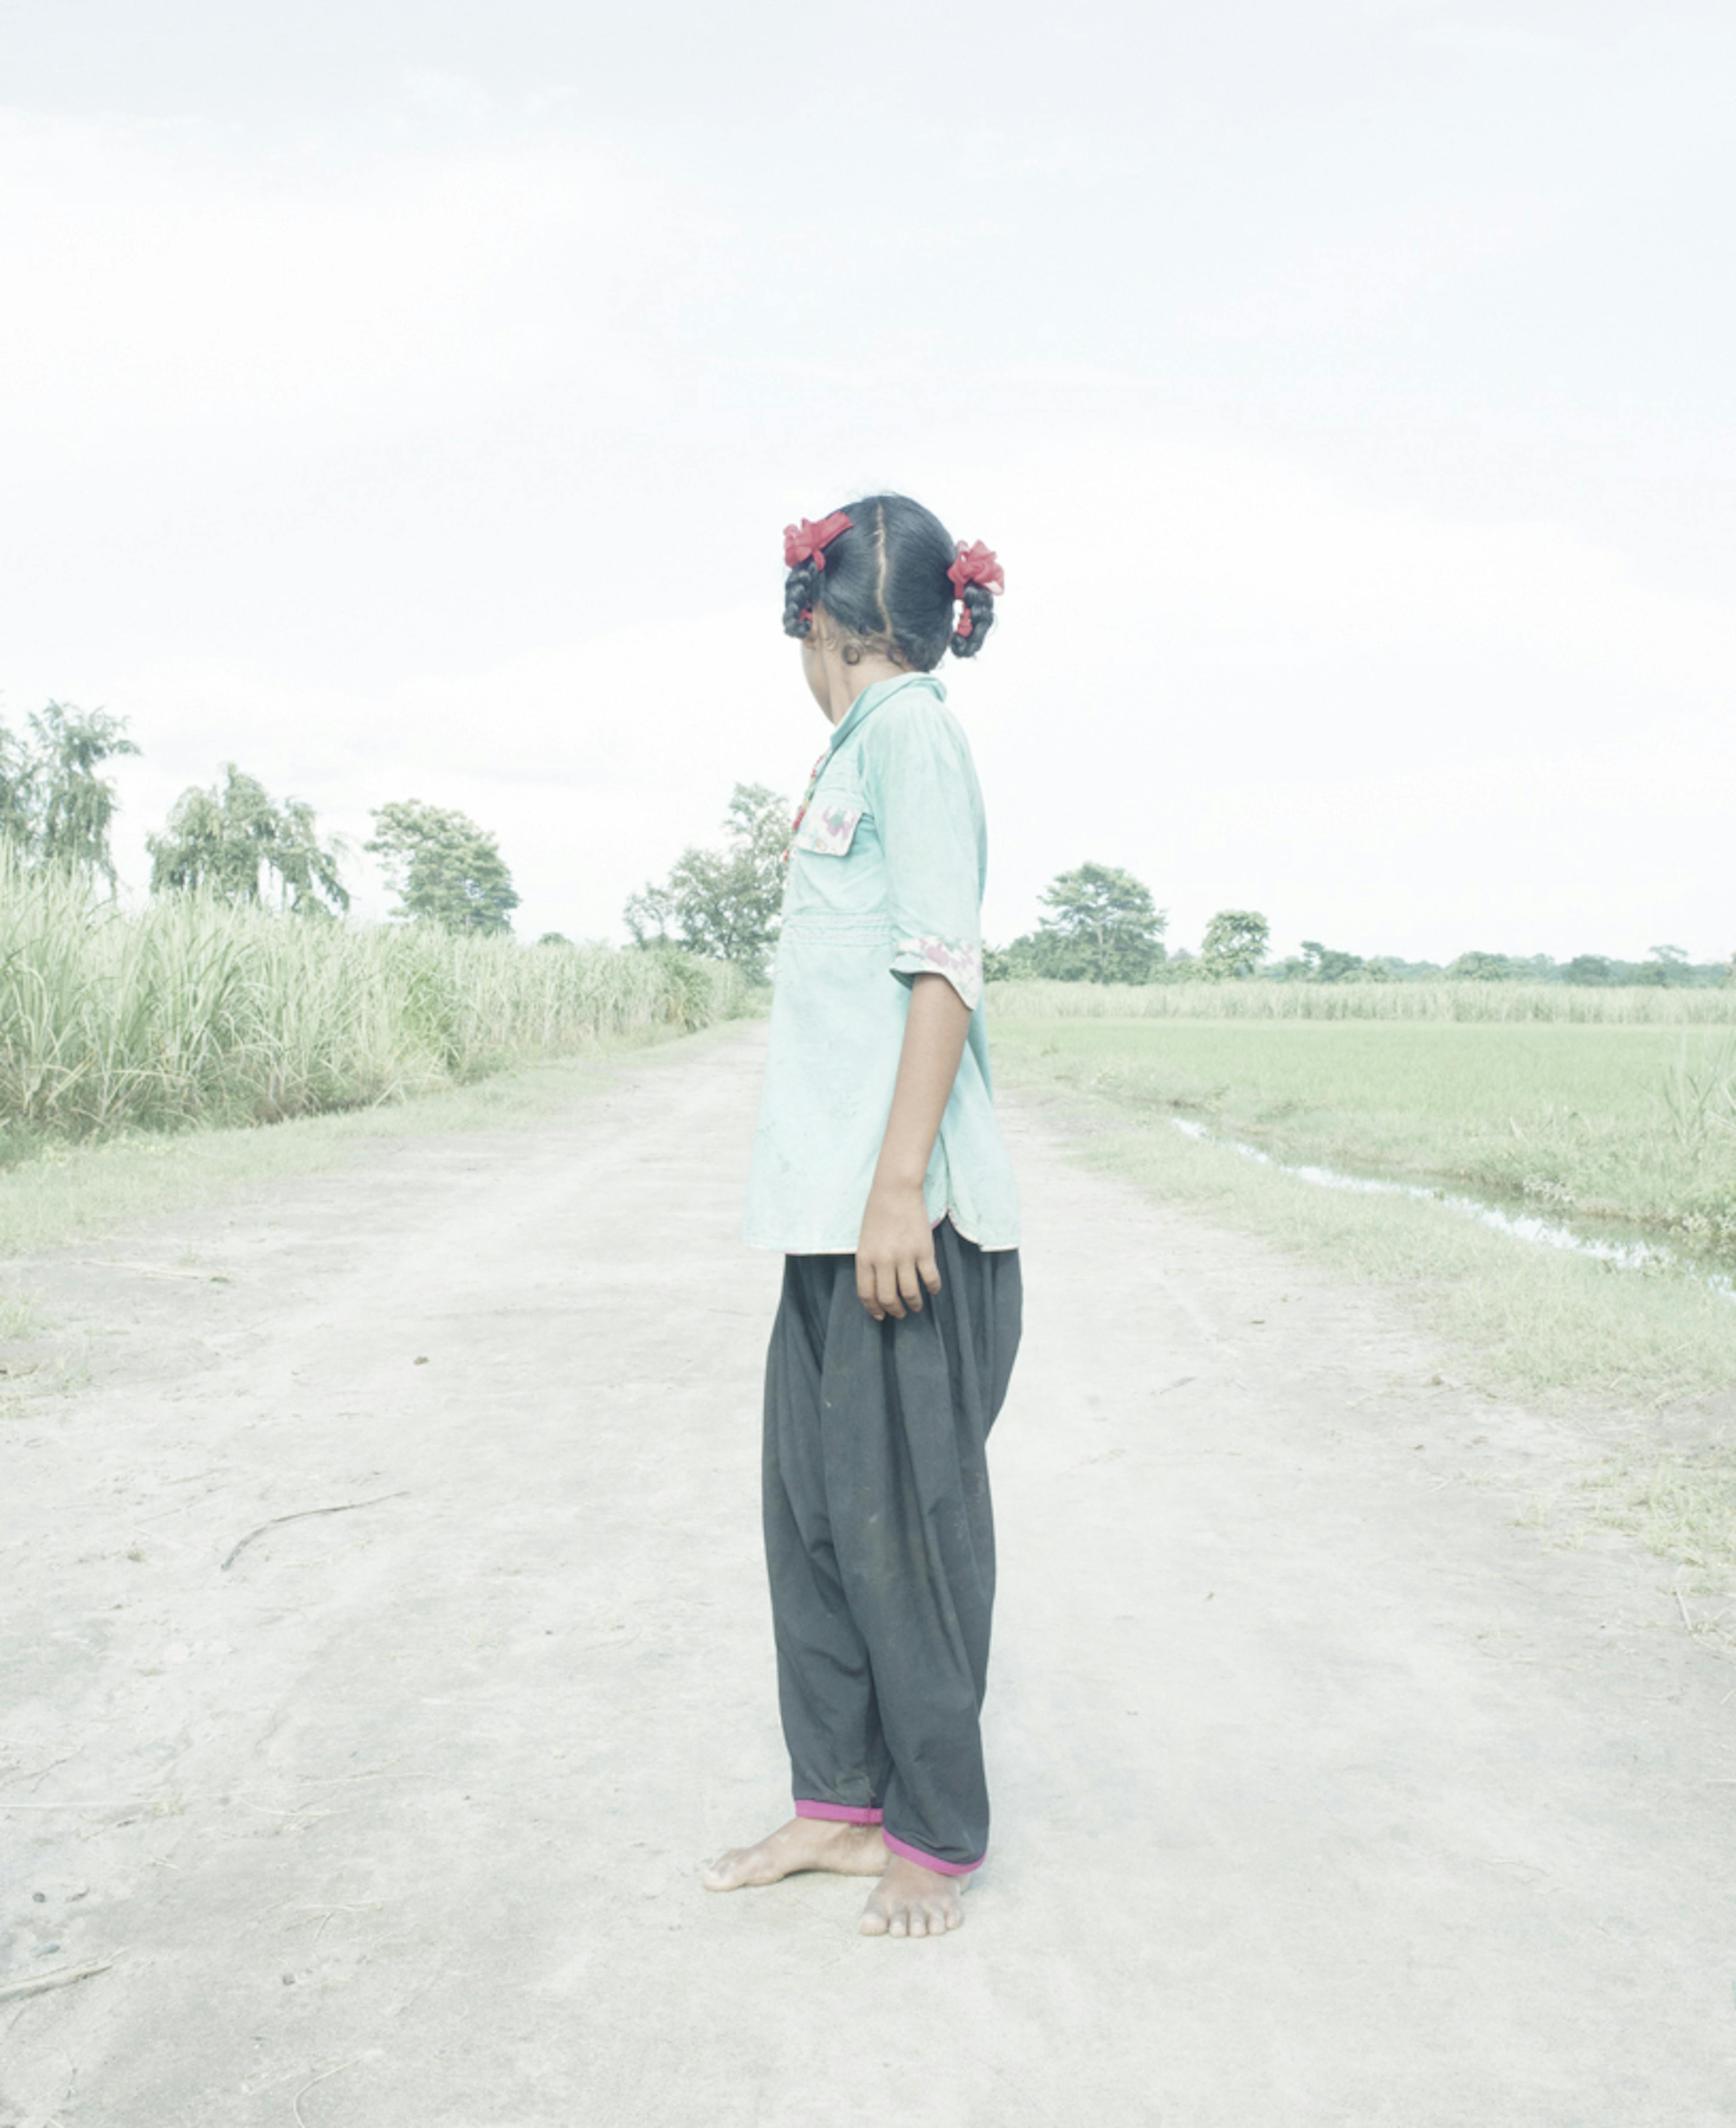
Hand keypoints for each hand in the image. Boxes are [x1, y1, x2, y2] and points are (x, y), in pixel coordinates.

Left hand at [855, 1180, 942, 1320]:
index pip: (867, 1293)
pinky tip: (933, 1290)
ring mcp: (905, 1257)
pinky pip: (930, 1278)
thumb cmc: (878, 1213)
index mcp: (865, 1258)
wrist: (896, 1190)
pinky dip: (933, 1288)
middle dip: (894, 1310)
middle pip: (888, 1297)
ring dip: (914, 1303)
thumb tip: (878, 1287)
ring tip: (916, 1306)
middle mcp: (883, 1261)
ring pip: (909, 1292)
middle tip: (900, 1314)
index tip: (880, 1315)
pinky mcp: (924, 1251)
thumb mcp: (865, 1240)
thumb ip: (869, 1263)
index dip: (873, 1309)